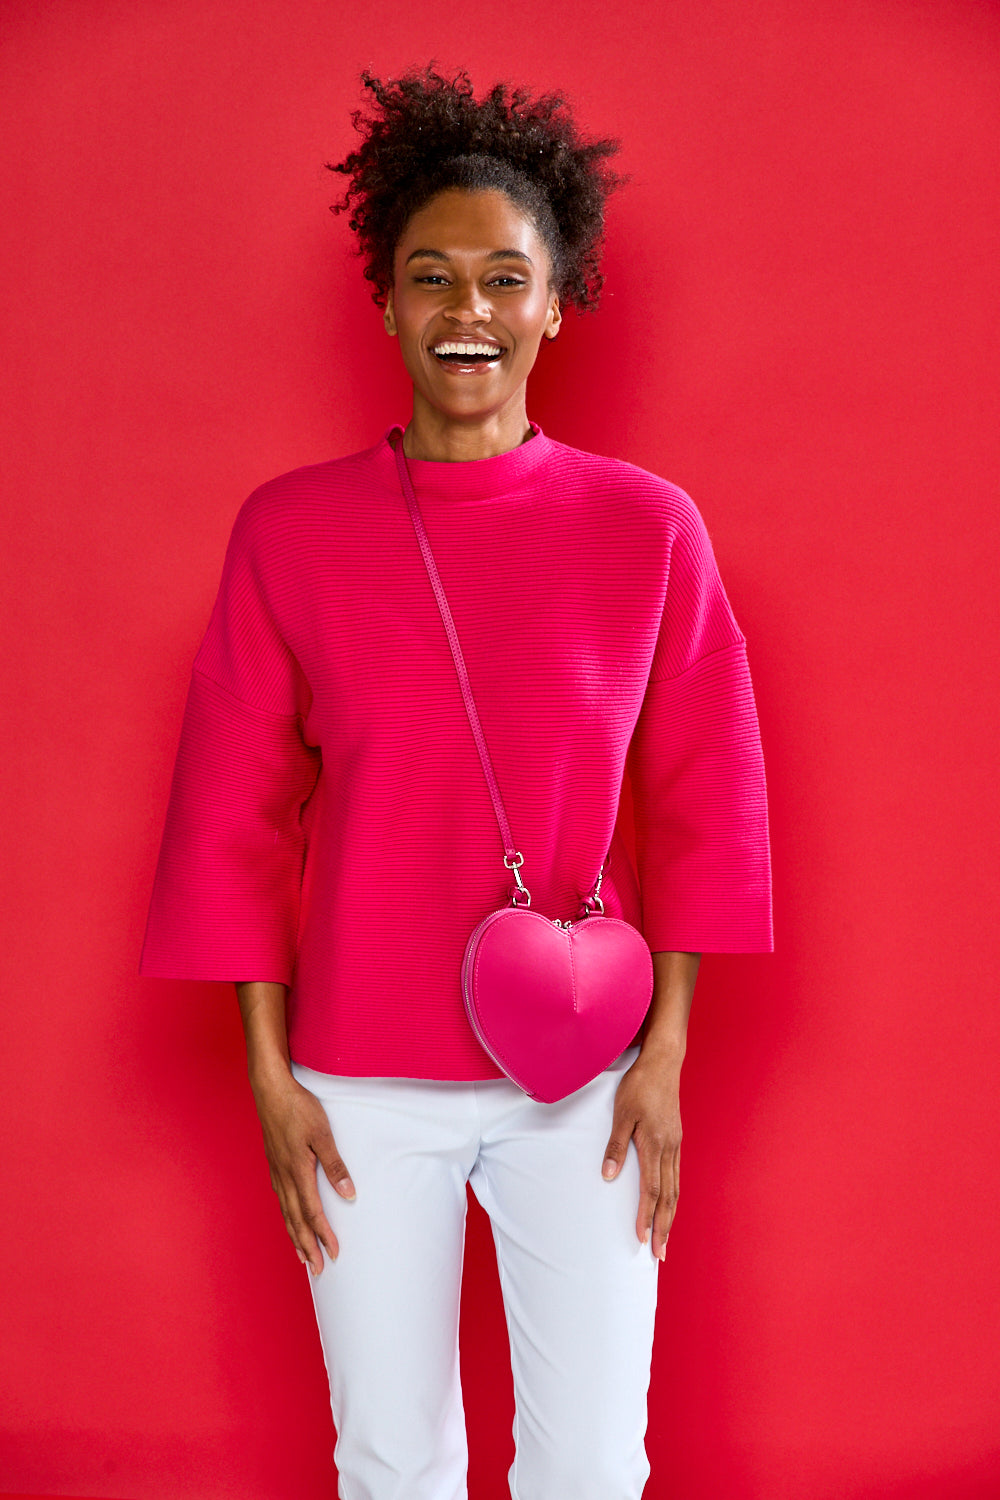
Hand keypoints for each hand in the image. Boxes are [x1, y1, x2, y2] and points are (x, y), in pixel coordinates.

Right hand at [251, 1071, 355, 1275]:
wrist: (270, 1090)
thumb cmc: (298, 1108)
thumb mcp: (323, 1134)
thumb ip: (335, 1165)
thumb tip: (349, 1194)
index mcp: (298, 1171)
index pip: (312, 1213)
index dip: (323, 1236)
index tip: (334, 1254)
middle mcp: (284, 1176)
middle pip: (296, 1220)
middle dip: (307, 1246)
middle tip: (317, 1270)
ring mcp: (277, 1170)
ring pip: (286, 1211)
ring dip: (295, 1235)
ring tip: (302, 1255)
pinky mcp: (274, 1162)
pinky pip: (280, 1198)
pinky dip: (286, 1215)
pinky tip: (289, 1217)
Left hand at [601, 1051, 681, 1259]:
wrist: (663, 1063)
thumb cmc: (639, 1085)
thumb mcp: (621, 1113)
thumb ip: (615, 1146)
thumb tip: (608, 1176)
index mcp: (654, 1145)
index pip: (651, 1190)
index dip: (646, 1216)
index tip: (641, 1239)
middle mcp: (669, 1149)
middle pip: (668, 1197)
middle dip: (663, 1227)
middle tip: (659, 1255)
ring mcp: (675, 1145)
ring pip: (675, 1188)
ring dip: (671, 1215)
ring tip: (666, 1238)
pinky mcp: (676, 1139)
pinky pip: (677, 1175)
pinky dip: (674, 1196)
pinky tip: (669, 1204)